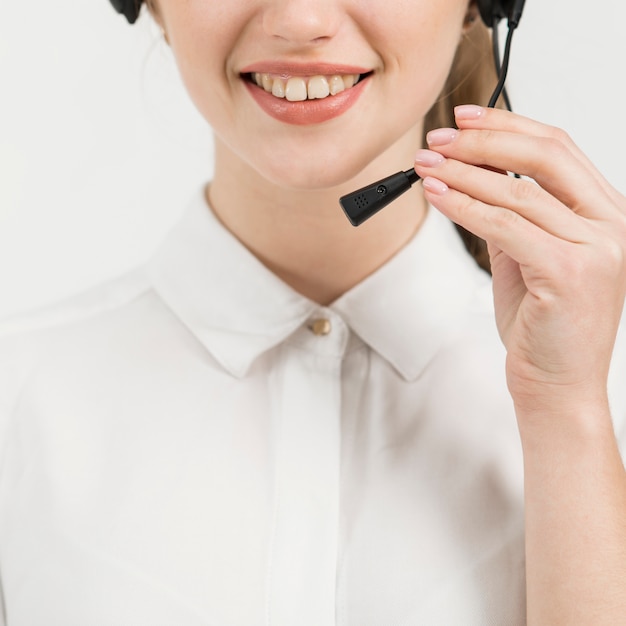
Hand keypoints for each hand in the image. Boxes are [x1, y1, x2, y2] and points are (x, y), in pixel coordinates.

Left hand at [413, 105, 625, 417]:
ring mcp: (597, 248)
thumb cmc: (542, 327)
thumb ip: (511, 217)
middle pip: (545, 156)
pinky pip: (505, 226)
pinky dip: (464, 207)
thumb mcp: (526, 260)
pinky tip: (436, 195)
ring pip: (518, 191)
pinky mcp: (570, 272)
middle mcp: (610, 225)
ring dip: (462, 173)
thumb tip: (473, 176)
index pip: (558, 151)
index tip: (464, 120)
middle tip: (438, 138)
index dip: (508, 127)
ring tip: (425, 165)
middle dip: (483, 140)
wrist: (557, 386)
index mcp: (605, 215)